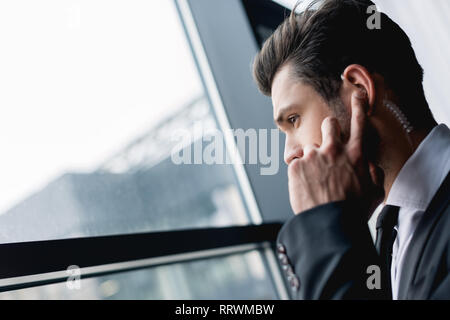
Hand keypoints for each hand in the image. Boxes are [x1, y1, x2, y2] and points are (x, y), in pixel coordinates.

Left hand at [288, 90, 383, 216]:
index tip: (358, 95)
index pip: (359, 123)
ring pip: (310, 148)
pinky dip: (299, 172)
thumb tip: (368, 164)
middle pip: (329, 124)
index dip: (359, 106)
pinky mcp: (295, 166)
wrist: (329, 224)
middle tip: (328, 146)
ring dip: (312, 160)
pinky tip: (305, 187)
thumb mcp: (375, 191)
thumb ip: (372, 172)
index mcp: (355, 154)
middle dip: (329, 130)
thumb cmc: (353, 211)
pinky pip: (296, 163)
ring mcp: (312, 156)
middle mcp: (333, 150)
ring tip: (315, 182)